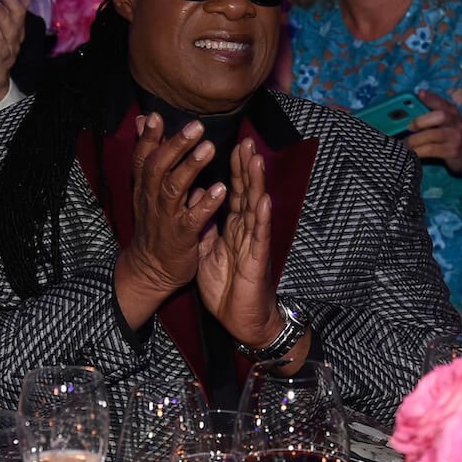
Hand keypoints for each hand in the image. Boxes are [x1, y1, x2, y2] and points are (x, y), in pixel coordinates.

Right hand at [115, 114, 225, 325]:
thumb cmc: (155, 225)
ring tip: (209, 149)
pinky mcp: (181, 236)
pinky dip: (206, 203)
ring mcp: (166, 218)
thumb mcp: (146, 191)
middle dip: (176, 146)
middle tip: (196, 126)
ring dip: (191, 167)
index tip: (156, 116)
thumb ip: (151, 155)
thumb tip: (144, 121)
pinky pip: (193, 218)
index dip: (147, 137)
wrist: (151, 270)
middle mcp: (152, 200)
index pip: (142, 158)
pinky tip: (219, 189)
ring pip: (174, 188)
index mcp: (145, 188)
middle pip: (158, 168)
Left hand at [195, 139, 278, 344]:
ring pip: (256, 207)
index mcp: (233, 228)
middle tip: (246, 141)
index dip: (233, 170)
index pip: (233, 192)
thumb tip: (198, 203)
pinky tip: (264, 199)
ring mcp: (254, 243)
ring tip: (256, 159)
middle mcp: (246, 230)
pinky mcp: (257, 259)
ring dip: (256, 183)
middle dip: (246, 167)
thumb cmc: (226, 287)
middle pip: (246, 193)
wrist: (240, 320)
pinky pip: (259, 236)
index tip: (233, 145)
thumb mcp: (207, 252)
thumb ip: (205, 227)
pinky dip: (262, 217)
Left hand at [405, 90, 461, 176]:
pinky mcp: (452, 151)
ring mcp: (454, 137)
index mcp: (452, 112)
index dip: (431, 98)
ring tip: (407, 143)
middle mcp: (455, 122)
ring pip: (432, 135)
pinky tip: (413, 152)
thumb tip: (408, 109)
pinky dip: (419, 151)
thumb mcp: (445, 123)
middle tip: (409, 127)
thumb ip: (431, 115)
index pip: (442, 102)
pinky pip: (431, 150)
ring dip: (415, 139)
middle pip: (440, 116)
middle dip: (421, 121)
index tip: (420, 93)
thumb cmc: (450, 136)